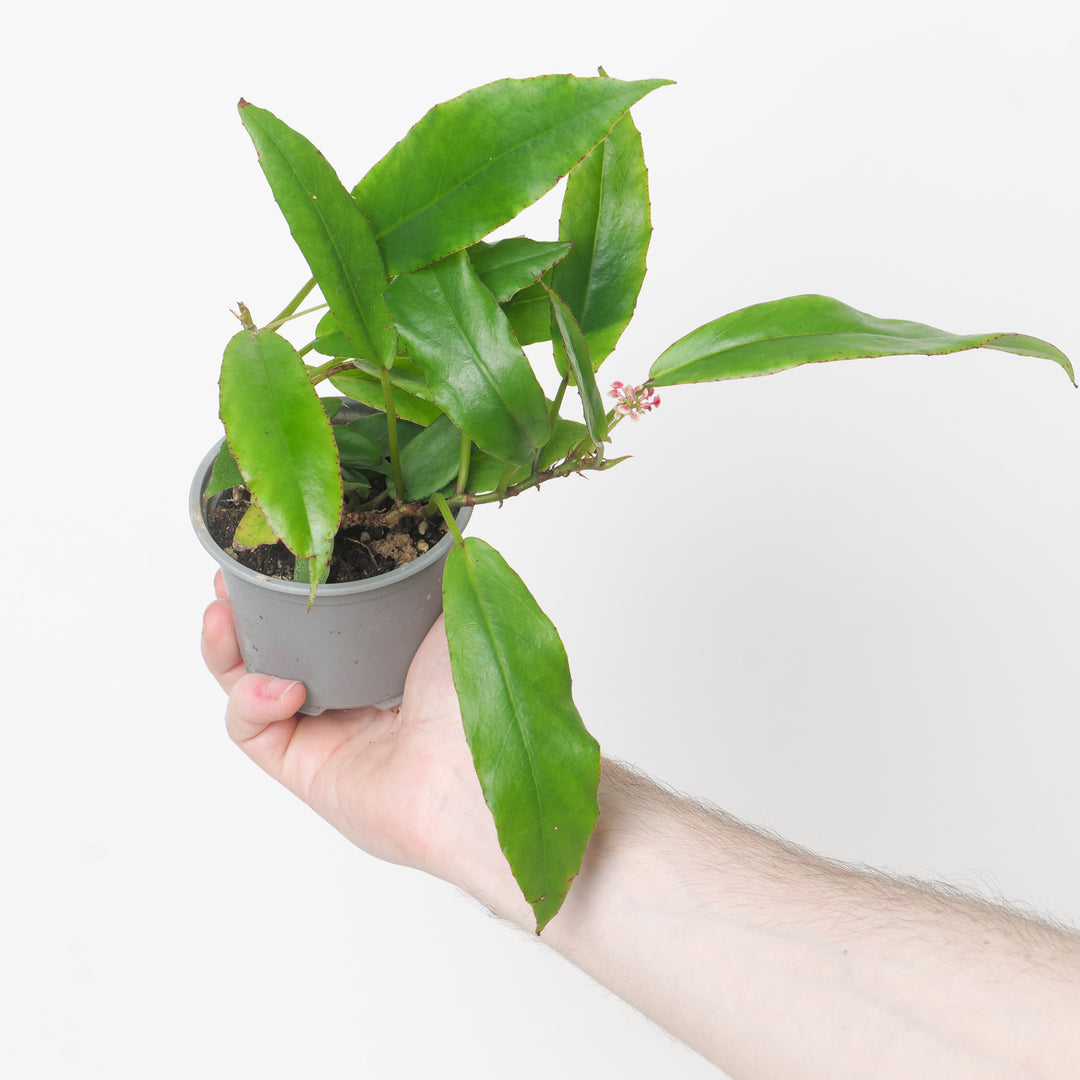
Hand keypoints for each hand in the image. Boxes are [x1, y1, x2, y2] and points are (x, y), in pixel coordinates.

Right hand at [200, 572, 524, 913]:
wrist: (472, 775)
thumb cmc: (476, 695)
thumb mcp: (455, 609)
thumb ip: (428, 571)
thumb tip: (423, 522)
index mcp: (391, 657)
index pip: (325, 617)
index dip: (294, 586)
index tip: (272, 552)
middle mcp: (356, 694)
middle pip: (279, 648)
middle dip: (245, 611)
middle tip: (227, 580)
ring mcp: (327, 732)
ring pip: (252, 684)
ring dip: (228, 649)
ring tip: (220, 615)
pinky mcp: (303, 768)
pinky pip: (252, 729)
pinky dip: (252, 700)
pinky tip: (281, 689)